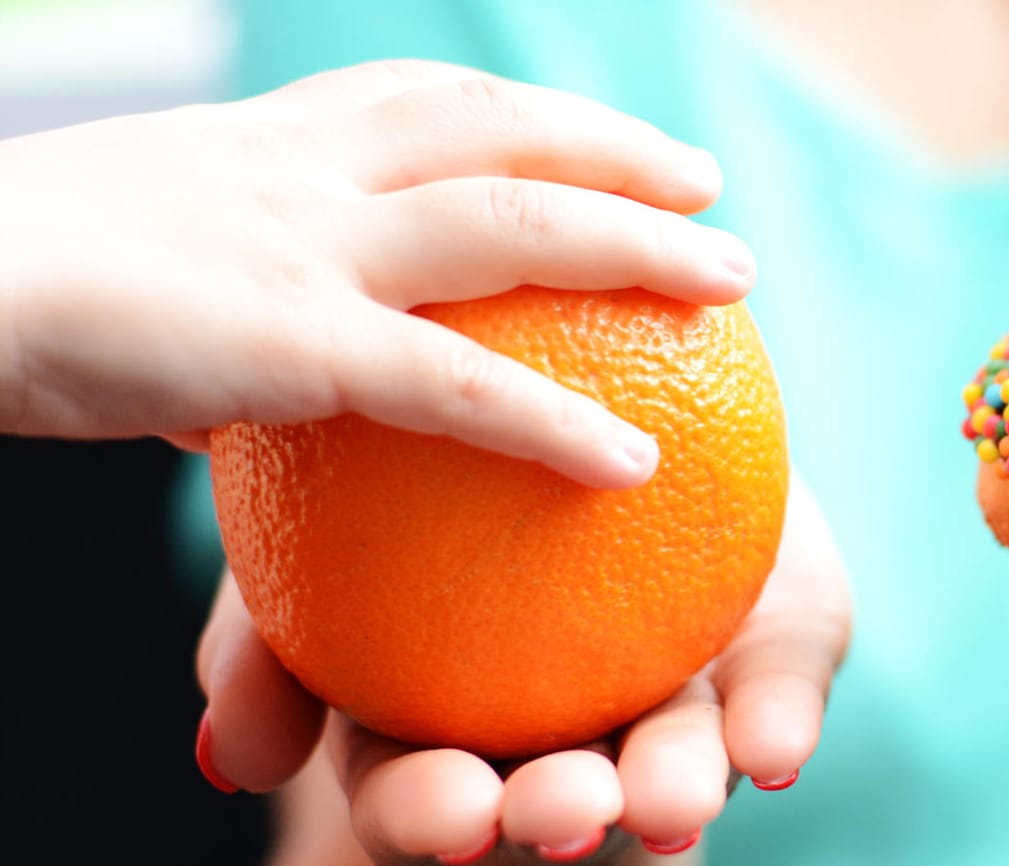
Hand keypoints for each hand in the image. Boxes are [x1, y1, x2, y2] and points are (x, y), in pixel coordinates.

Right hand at [0, 59, 753, 486]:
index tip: (586, 131)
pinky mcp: (291, 341)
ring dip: (638, 246)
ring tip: (733, 278)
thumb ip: (198, 309)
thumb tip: (215, 385)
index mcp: (251, 146)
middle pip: (492, 131)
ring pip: (512, 225)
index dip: (513, 110)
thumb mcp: (115, 269)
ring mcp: (300, 244)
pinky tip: (636, 463)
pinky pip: (457, 389)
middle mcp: (292, 169)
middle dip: (610, 147)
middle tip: (703, 180)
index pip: (410, 98)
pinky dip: (554, 425)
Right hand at [195, 477, 849, 865]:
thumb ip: (263, 638)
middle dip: (559, 822)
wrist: (589, 401)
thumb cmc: (410, 478)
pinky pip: (777, 695)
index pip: (424, 798)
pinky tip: (772, 748)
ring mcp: (675, 706)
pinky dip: (776, 723)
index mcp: (445, 733)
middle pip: (560, 803)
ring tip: (670, 800)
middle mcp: (568, 738)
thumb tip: (229, 762)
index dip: (430, 820)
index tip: (446, 813)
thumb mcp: (313, 532)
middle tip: (559, 810)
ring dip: (673, 790)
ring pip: (677, 765)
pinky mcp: (771, 661)